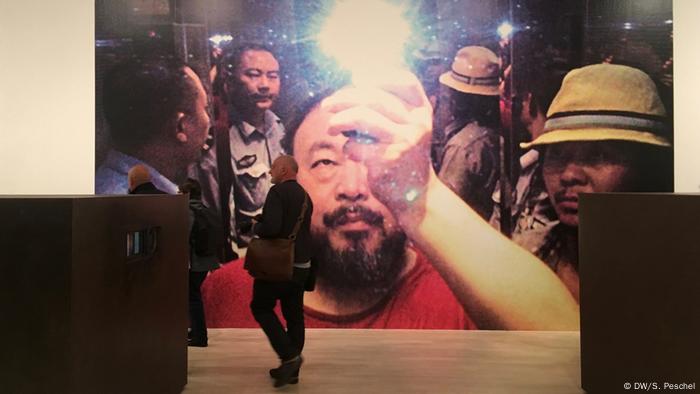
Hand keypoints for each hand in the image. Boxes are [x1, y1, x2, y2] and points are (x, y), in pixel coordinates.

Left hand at [321, 69, 433, 217]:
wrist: (418, 196)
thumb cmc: (403, 156)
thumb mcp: (406, 129)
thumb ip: (389, 109)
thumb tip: (352, 86)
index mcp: (422, 112)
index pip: (406, 81)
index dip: (381, 75)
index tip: (357, 78)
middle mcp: (417, 125)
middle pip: (375, 98)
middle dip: (345, 98)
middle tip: (327, 105)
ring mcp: (404, 142)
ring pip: (363, 117)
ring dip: (340, 119)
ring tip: (331, 126)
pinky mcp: (388, 161)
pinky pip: (356, 145)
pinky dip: (348, 147)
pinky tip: (352, 152)